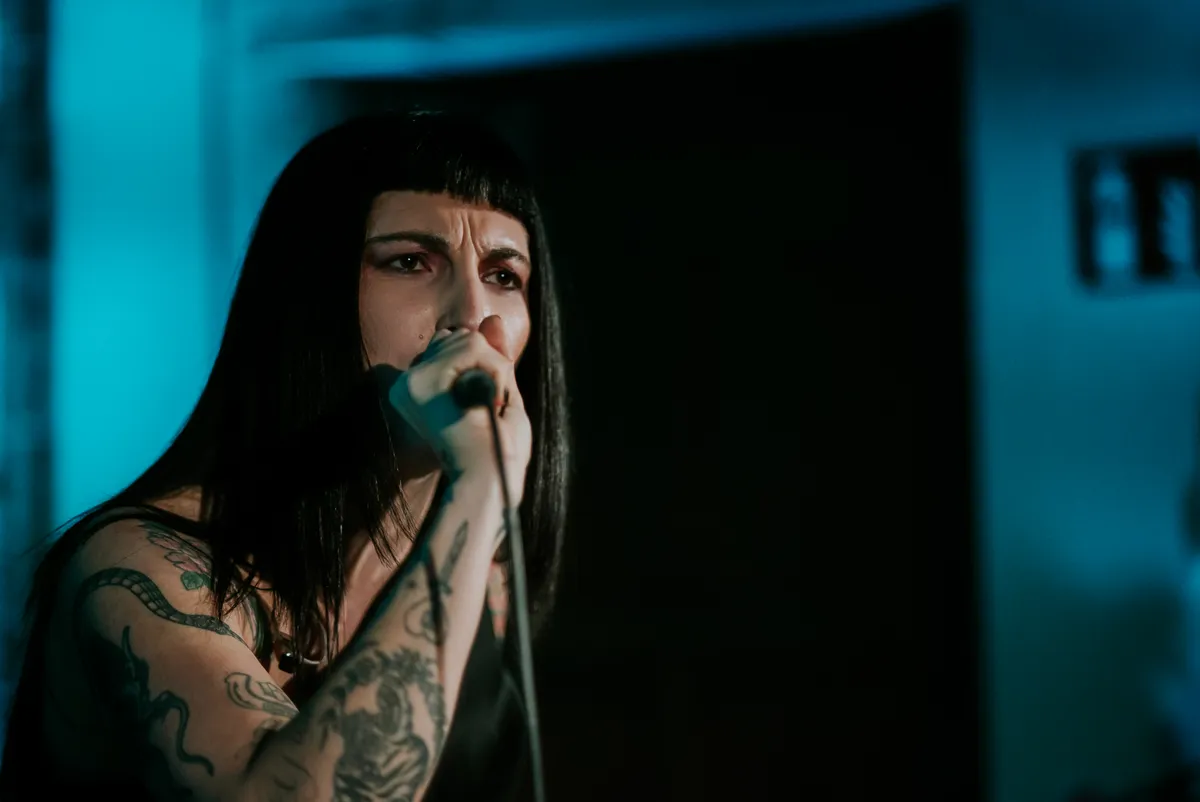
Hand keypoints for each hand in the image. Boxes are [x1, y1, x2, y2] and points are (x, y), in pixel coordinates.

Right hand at [385, 316, 531, 502]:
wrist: (490, 479)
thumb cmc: (499, 451)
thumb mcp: (500, 394)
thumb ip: (492, 357)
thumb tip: (491, 320)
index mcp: (419, 391)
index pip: (452, 345)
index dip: (483, 365)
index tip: (488, 405)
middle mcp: (407, 385)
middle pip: (460, 336)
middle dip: (491, 366)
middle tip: (490, 410)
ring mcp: (410, 382)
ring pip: (469, 339)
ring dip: (496, 372)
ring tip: (488, 408)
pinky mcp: (420, 382)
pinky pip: (472, 346)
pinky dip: (494, 371)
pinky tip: (487, 402)